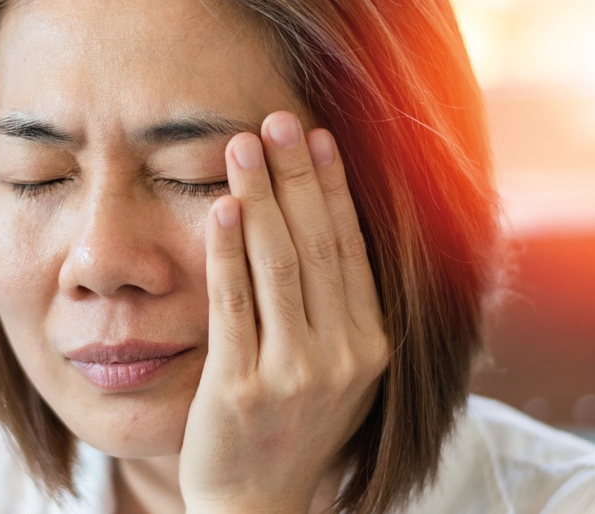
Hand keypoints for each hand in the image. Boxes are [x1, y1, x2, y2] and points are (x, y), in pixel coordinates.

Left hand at [179, 111, 390, 512]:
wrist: (257, 506)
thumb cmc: (290, 428)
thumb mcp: (336, 370)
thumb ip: (338, 308)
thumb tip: (326, 222)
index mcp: (372, 345)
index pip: (350, 248)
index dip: (333, 188)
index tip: (316, 137)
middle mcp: (344, 356)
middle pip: (317, 245)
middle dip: (296, 175)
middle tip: (276, 119)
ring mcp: (294, 373)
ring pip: (278, 265)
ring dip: (260, 196)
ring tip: (241, 146)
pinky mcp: (243, 387)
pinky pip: (236, 304)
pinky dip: (228, 251)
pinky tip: (222, 209)